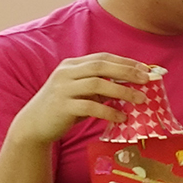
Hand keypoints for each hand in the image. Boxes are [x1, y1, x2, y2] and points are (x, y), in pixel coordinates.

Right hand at [11, 53, 150, 144]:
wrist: (34, 124)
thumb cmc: (64, 107)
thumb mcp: (83, 93)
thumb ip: (102, 88)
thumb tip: (132, 87)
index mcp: (72, 66)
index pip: (102, 58)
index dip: (125, 62)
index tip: (146, 69)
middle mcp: (66, 73)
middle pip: (101, 66)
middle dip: (127, 71)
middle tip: (148, 80)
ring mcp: (62, 88)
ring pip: (97, 84)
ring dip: (123, 91)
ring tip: (141, 100)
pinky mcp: (62, 106)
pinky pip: (90, 106)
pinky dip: (109, 111)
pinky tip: (122, 117)